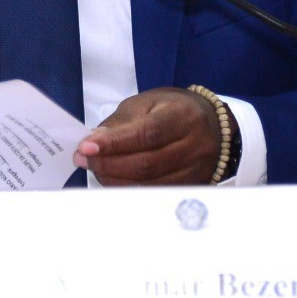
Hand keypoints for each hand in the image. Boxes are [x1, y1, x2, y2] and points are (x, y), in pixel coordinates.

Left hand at [73, 87, 231, 185]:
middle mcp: (195, 145)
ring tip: (94, 169)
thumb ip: (120, 123)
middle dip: (108, 164)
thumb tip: (93, 143)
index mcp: (183, 116)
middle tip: (83, 159)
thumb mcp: (146, 103)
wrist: (213, 125)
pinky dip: (130, 189)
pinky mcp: (193, 187)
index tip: (86, 147)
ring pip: (150, 184)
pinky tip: (114, 180)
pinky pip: (156, 194)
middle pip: (147, 164)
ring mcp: (197, 170)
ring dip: (115, 179)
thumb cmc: (173, 109)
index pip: (147, 134)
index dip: (115, 143)